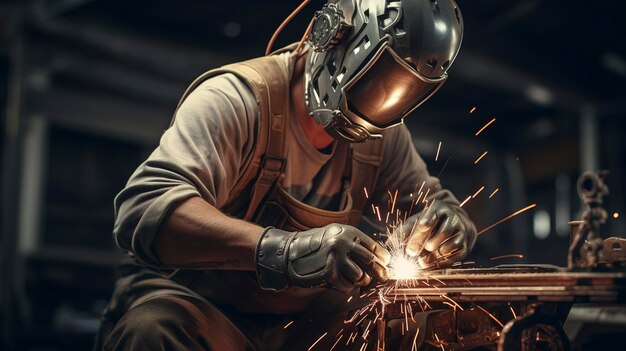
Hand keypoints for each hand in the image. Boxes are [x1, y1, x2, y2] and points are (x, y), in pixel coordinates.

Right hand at [255, 224, 390, 292]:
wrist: (290, 253)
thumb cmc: (318, 247)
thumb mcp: (336, 237)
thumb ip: (355, 245)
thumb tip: (381, 261)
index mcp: (347, 232)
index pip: (374, 247)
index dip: (383, 258)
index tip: (386, 264)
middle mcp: (343, 243)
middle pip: (371, 262)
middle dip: (379, 273)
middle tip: (384, 278)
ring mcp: (335, 258)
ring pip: (361, 276)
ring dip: (360, 280)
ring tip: (356, 279)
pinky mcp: (328, 273)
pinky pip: (347, 286)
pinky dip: (346, 287)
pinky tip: (340, 282)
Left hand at [403, 201, 475, 267]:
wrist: (452, 226)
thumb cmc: (428, 224)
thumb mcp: (415, 223)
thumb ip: (403, 232)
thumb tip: (388, 245)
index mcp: (439, 209)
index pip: (434, 213)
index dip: (428, 220)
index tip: (422, 226)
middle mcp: (453, 218)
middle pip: (443, 232)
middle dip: (427, 243)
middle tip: (411, 252)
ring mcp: (461, 231)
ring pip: (452, 244)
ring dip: (436, 254)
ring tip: (422, 261)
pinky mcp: (465, 245)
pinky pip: (458, 255)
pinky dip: (445, 262)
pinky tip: (433, 265)